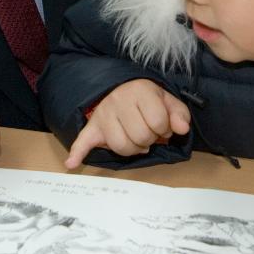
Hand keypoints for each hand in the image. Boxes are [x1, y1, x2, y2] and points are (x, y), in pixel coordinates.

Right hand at [65, 80, 190, 169]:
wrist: (119, 88)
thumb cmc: (146, 99)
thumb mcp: (167, 101)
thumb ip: (179, 114)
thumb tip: (182, 130)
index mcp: (140, 91)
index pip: (158, 122)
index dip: (164, 129)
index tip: (161, 125)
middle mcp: (119, 101)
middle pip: (140, 137)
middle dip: (149, 139)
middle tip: (148, 132)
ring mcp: (103, 115)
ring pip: (121, 146)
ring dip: (133, 149)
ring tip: (135, 140)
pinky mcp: (93, 127)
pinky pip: (82, 141)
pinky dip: (78, 154)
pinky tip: (71, 164)